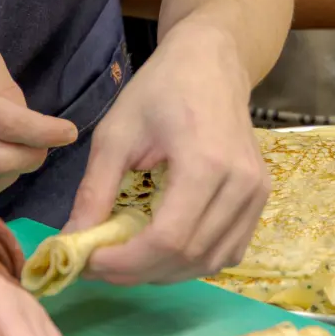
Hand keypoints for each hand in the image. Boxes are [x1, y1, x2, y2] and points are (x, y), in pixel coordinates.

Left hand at [68, 21, 270, 284]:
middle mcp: (241, 185)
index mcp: (206, 163)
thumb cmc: (160, 89)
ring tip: (127, 259)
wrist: (212, 63)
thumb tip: (72, 240)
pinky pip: (228, 250)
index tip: (90, 262)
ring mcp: (257, 194)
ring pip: (210, 261)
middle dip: (138, 271)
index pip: (168, 239)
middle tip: (100, 265)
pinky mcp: (261, 199)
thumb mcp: (117, 133)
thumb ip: (96, 189)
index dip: (127, 262)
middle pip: (189, 256)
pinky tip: (161, 249)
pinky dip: (192, 262)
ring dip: (164, 272)